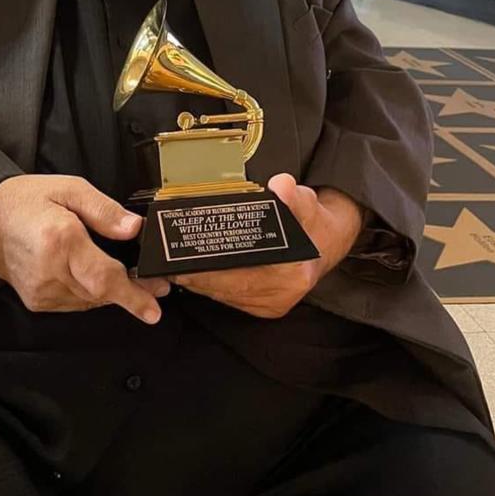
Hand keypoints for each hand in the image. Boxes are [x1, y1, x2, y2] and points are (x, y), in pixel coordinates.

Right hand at [0, 175, 167, 324]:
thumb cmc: (26, 200)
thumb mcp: (69, 188)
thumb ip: (103, 209)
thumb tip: (133, 228)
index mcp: (59, 241)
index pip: (103, 278)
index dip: (132, 295)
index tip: (154, 308)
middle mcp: (49, 272)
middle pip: (101, 293)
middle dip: (132, 292)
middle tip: (156, 286)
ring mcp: (41, 291)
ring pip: (90, 301)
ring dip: (112, 292)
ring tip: (132, 281)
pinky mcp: (37, 301)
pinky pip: (75, 303)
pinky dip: (91, 293)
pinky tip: (95, 277)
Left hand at [170, 175, 364, 318]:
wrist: (325, 242)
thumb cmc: (311, 222)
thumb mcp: (305, 202)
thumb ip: (291, 194)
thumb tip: (281, 187)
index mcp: (294, 273)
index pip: (243, 277)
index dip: (211, 273)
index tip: (185, 266)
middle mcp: (283, 294)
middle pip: (229, 289)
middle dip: (197, 279)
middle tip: (169, 267)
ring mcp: (273, 305)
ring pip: (227, 297)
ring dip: (200, 285)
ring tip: (174, 270)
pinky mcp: (264, 307)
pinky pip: (232, 299)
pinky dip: (212, 288)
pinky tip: (193, 276)